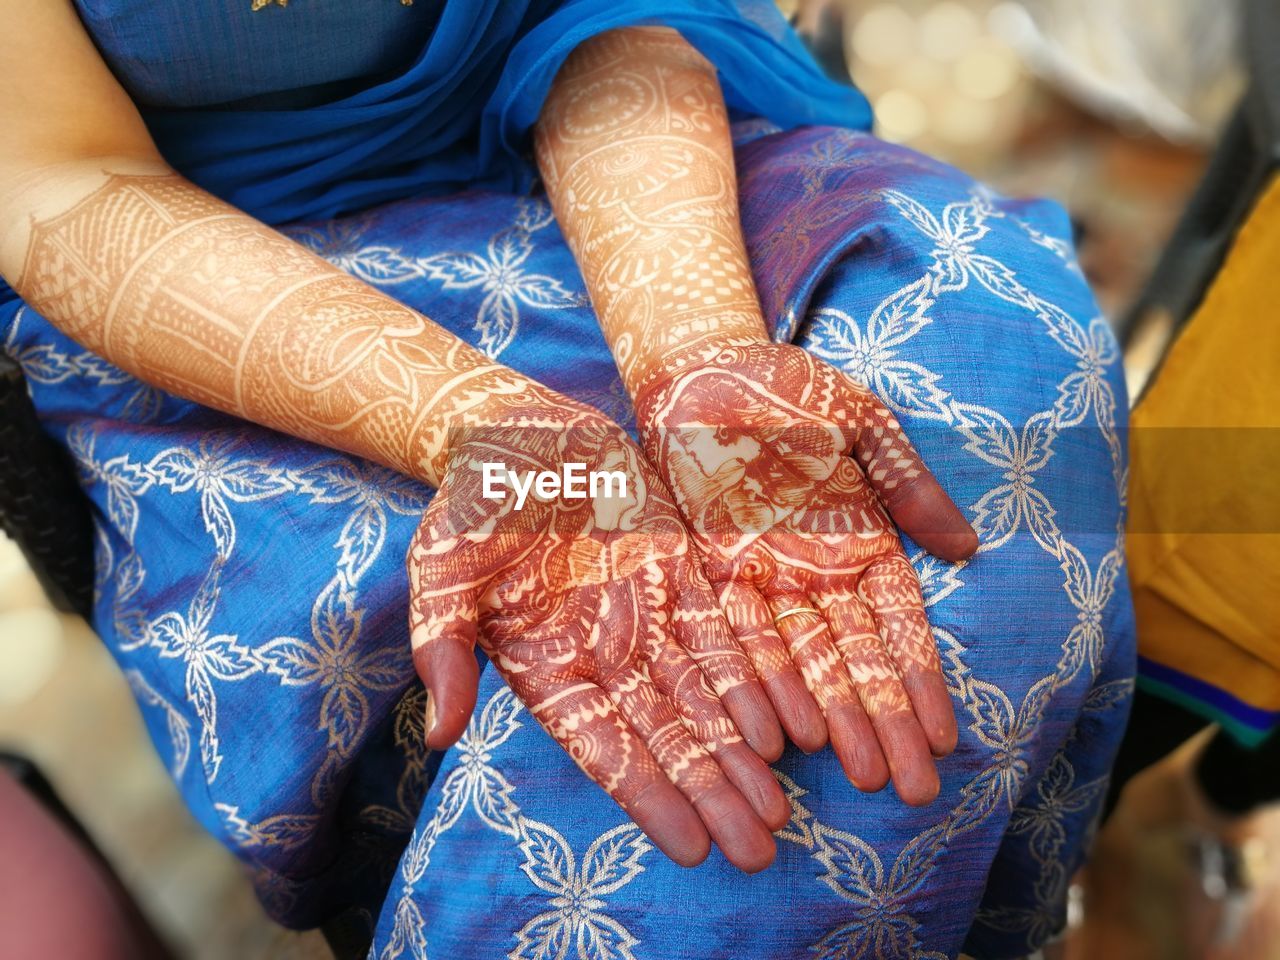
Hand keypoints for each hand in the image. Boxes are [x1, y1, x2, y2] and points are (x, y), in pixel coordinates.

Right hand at [406, 381, 788, 870]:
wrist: (517, 433)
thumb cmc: (468, 504)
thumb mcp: (441, 573)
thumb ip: (443, 651)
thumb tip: (438, 737)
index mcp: (548, 666)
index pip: (604, 745)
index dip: (648, 796)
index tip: (691, 846)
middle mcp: (605, 654)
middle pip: (667, 736)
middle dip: (712, 792)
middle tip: (758, 850)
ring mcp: (647, 617)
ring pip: (705, 698)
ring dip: (743, 752)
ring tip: (780, 807)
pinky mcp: (681, 574)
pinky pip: (726, 636)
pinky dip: (755, 680)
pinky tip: (787, 726)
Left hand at [634, 341, 977, 805]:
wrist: (702, 366)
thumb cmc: (791, 389)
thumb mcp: (863, 428)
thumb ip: (908, 484)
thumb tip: (968, 546)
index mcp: (862, 540)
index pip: (899, 625)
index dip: (921, 680)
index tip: (944, 736)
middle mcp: (817, 572)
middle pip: (856, 660)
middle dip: (885, 722)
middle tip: (915, 789)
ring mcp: (766, 578)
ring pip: (804, 661)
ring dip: (832, 719)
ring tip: (859, 777)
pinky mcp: (713, 573)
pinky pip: (739, 635)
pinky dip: (762, 683)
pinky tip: (784, 735)